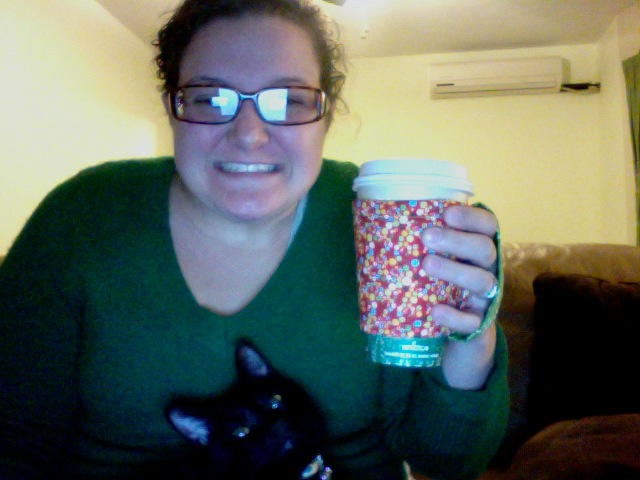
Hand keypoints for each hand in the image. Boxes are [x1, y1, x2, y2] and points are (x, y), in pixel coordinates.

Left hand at [421, 205, 498, 388]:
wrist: (451, 332)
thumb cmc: (436, 284)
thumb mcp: (432, 260)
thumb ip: (419, 242)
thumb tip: (372, 220)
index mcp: (475, 247)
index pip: (487, 225)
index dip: (472, 217)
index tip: (447, 213)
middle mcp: (486, 269)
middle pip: (485, 249)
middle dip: (458, 240)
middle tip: (427, 236)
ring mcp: (485, 297)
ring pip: (483, 281)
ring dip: (455, 271)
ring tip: (427, 265)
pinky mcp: (478, 325)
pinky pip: (472, 321)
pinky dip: (454, 316)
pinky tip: (434, 310)